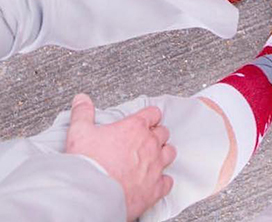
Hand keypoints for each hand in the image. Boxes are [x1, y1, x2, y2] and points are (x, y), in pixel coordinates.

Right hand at [65, 94, 175, 221]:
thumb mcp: (79, 132)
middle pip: (163, 133)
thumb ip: (82, 113)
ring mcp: (154, 166)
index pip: (153, 113)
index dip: (149, 117)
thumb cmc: (88, 164)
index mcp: (135, 128)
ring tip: (152, 159)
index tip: (145, 121)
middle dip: (156, 135)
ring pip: (169, 153)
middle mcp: (149, 144)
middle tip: (144, 141)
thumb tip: (81, 99)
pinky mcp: (155, 188)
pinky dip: (162, 182)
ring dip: (163, 154)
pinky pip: (167, 182)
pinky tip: (155, 183)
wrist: (90, 195)